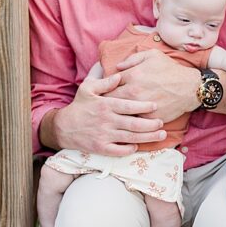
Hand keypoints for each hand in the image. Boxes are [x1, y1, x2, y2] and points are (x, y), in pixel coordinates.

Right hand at [50, 73, 165, 155]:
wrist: (62, 127)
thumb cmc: (79, 106)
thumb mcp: (88, 88)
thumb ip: (105, 82)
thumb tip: (120, 75)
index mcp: (105, 105)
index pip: (129, 106)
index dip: (144, 107)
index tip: (156, 105)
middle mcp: (106, 121)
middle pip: (134, 124)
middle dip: (151, 124)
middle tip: (162, 122)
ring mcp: (104, 136)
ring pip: (131, 138)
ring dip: (148, 137)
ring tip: (161, 135)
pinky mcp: (101, 148)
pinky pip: (119, 151)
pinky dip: (130, 149)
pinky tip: (138, 145)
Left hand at [113, 50, 200, 121]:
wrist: (190, 88)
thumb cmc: (171, 70)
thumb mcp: (153, 56)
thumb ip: (132, 59)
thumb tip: (117, 67)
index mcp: (132, 75)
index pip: (108, 84)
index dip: (105, 87)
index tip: (105, 90)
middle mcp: (134, 91)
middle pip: (110, 100)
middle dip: (107, 101)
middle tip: (106, 103)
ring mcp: (141, 106)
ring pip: (120, 112)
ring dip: (117, 112)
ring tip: (115, 112)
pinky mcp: (148, 118)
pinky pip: (134, 121)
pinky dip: (131, 120)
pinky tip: (130, 119)